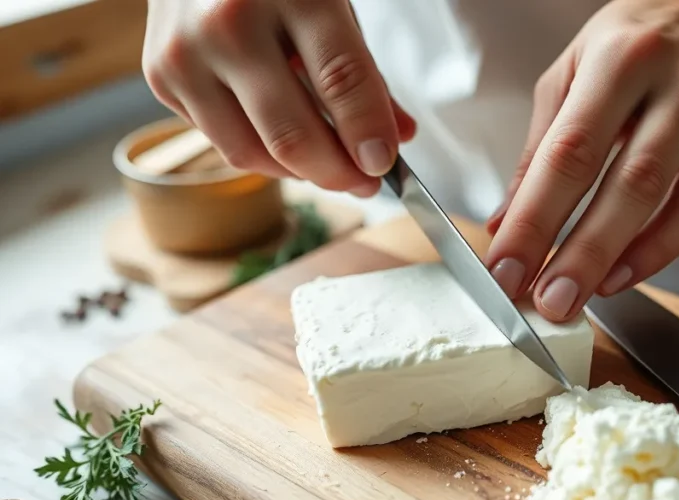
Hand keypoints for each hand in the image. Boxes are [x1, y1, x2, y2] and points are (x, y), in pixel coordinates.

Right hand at [142, 0, 415, 195]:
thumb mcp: (331, 6)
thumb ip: (363, 73)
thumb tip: (397, 137)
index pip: (341, 81)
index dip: (368, 134)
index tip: (385, 165)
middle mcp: (230, 23)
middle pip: (292, 134)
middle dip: (337, 173)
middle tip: (364, 183)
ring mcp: (187, 52)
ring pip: (253, 153)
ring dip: (300, 173)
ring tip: (328, 164)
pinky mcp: (160, 76)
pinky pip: (223, 142)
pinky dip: (262, 152)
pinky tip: (281, 133)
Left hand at [484, 0, 678, 320]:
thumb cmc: (639, 37)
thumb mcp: (573, 71)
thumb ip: (541, 149)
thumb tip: (506, 222)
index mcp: (619, 61)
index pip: (568, 153)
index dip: (534, 219)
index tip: (505, 267)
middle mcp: (674, 86)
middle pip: (623, 184)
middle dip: (579, 253)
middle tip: (546, 301)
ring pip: (667, 201)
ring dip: (618, 260)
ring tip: (580, 298)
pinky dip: (660, 250)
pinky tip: (624, 275)